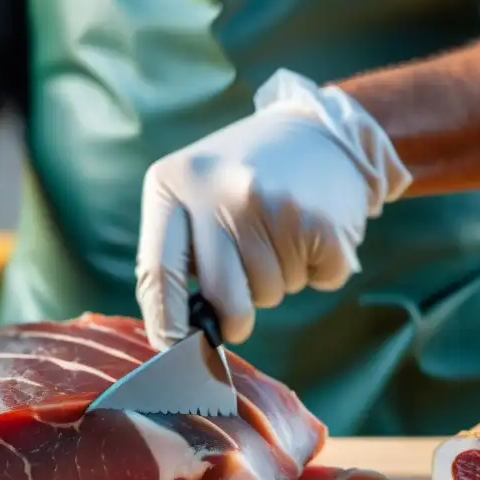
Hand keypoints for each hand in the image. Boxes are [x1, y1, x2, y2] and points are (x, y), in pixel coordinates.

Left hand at [136, 69, 412, 349]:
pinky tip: (311, 233)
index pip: (157, 272)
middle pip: (220, 297)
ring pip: (270, 294)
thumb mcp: (194, 188)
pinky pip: (316, 282)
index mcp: (173, 184)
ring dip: (278, 282)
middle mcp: (219, 193)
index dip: (165, 322)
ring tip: (281, 236)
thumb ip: (178, 248)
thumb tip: (173, 334)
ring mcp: (270, 206)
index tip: (172, 350)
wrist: (323, 129)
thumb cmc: (246, 172)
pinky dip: (318, 270)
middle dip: (233, 318)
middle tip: (241, 312)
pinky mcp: (318, 222)